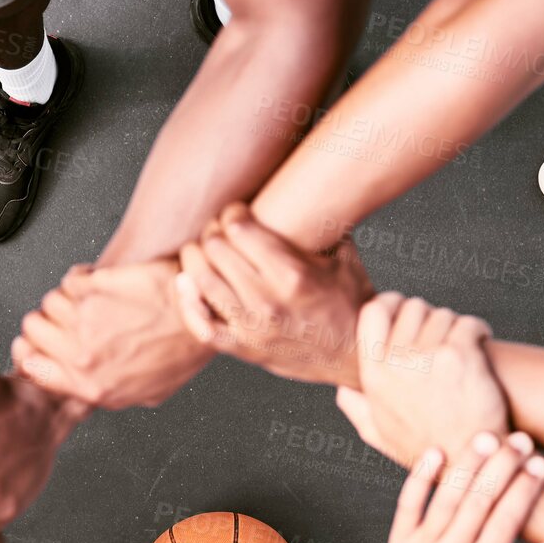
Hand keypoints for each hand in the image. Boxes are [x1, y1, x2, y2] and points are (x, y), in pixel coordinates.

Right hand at [14, 261, 212, 409]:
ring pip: (50, 300)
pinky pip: (71, 279)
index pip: (30, 364)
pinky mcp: (96, 287)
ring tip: (95, 299)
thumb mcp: (145, 391)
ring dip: (69, 297)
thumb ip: (106, 393)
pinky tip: (104, 283)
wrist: (201, 314)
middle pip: (33, 327)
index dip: (34, 348)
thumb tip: (81, 387)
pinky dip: (85, 277)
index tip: (41, 340)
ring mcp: (86, 319)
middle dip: (51, 319)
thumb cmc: (181, 351)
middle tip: (74, 315)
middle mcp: (82, 356)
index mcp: (90, 385)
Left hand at [173, 202, 372, 385]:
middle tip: (219, 229)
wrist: (354, 356)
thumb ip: (323, 225)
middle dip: (213, 231)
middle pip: (215, 249)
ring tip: (202, 251)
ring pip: (200, 280)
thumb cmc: (350, 302)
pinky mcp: (243, 349)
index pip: (238, 228)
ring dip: (196, 258)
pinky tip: (189, 285)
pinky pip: (201, 326)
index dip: (232, 212)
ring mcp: (252, 328)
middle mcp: (268, 301)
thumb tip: (310, 186)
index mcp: (292, 275)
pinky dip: (189, 303)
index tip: (236, 211)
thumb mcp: (345, 257)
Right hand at [337, 292, 507, 465]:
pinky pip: (467, 323)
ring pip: (442, 315)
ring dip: (455, 326)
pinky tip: (480, 344)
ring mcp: (427, 357)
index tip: (406, 310)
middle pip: (412, 307)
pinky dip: (478, 330)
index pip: (373, 312)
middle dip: (429, 317)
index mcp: (373, 375)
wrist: (470, 463)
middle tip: (442, 334)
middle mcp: (395, 363)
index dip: (392, 303)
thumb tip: (343, 390)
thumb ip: (357, 409)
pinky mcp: (459, 356)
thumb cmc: (428, 450)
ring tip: (463, 345)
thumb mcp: (379, 434)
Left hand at [381, 433, 543, 542]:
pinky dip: (419, 478)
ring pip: (445, 499)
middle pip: (478, 504)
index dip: (525, 490)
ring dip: (467, 464)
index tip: (541, 464)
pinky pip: (407, 504)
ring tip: (487, 437)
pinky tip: (435, 451)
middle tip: (520, 439)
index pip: (507, 522)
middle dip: (501, 468)